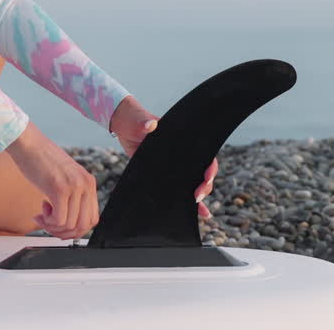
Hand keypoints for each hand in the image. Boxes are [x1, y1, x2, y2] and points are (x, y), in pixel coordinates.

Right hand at [5, 121, 97, 238]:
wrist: (29, 144)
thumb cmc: (42, 161)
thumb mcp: (66, 178)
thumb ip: (73, 195)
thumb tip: (71, 223)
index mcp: (89, 182)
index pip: (92, 219)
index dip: (76, 229)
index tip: (61, 226)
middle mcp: (85, 184)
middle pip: (83, 226)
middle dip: (64, 232)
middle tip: (50, 225)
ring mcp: (74, 187)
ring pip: (70, 225)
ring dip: (52, 227)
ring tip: (42, 215)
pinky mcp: (59, 189)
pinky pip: (59, 220)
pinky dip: (48, 222)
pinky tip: (40, 211)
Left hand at [108, 96, 219, 219]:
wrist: (124, 125)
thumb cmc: (133, 119)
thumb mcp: (139, 121)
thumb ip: (144, 122)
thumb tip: (150, 124)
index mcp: (182, 140)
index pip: (203, 153)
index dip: (210, 166)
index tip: (206, 177)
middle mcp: (182, 153)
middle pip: (202, 170)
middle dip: (205, 185)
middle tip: (197, 196)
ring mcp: (175, 165)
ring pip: (194, 182)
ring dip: (201, 196)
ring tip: (202, 211)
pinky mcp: (165, 174)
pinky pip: (179, 189)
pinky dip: (189, 203)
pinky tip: (199, 214)